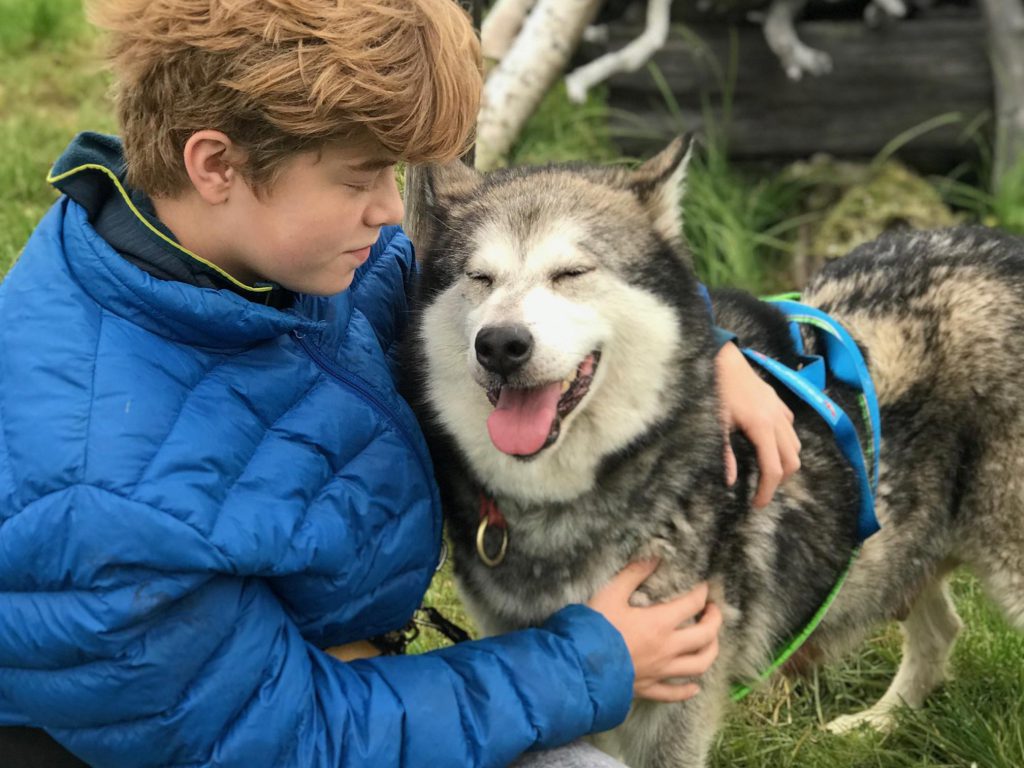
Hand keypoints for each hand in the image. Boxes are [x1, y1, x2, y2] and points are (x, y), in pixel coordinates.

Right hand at [588, 560, 722, 701]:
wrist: (578, 667)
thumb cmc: (594, 628)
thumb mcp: (610, 593)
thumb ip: (633, 574)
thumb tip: (653, 558)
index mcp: (659, 623)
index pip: (692, 604)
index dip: (701, 593)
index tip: (703, 587)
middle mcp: (667, 649)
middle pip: (705, 636)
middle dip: (714, 621)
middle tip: (713, 610)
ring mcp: (660, 671)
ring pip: (698, 665)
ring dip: (710, 652)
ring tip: (711, 642)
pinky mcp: (649, 688)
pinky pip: (674, 693)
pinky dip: (687, 690)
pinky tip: (694, 687)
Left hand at [716, 342, 800, 506]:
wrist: (725, 360)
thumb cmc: (717, 391)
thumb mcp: (716, 424)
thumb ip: (725, 453)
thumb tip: (731, 481)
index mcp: (761, 427)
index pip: (773, 468)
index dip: (767, 491)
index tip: (756, 504)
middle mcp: (778, 420)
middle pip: (792, 462)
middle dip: (780, 481)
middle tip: (761, 490)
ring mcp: (782, 411)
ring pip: (796, 447)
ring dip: (785, 463)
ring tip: (765, 472)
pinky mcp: (781, 405)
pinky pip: (791, 431)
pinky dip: (784, 445)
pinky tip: (767, 446)